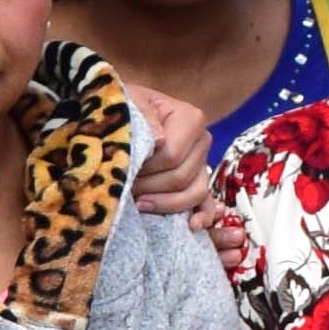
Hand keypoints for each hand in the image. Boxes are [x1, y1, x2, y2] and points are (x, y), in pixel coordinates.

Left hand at [119, 78, 214, 215]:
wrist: (125, 117)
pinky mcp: (198, 182)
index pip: (171, 156)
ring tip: (136, 202)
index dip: (145, 168)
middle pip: (180, 177)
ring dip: (162, 203)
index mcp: (190, 119)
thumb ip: (143, 115)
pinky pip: (205, 203)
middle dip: (148, 186)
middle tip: (123, 185)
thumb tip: (159, 140)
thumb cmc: (126, 109)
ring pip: (193, 194)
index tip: (123, 167)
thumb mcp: (129, 103)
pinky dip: (202, 216)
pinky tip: (191, 226)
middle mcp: (202, 141)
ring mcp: (202, 164)